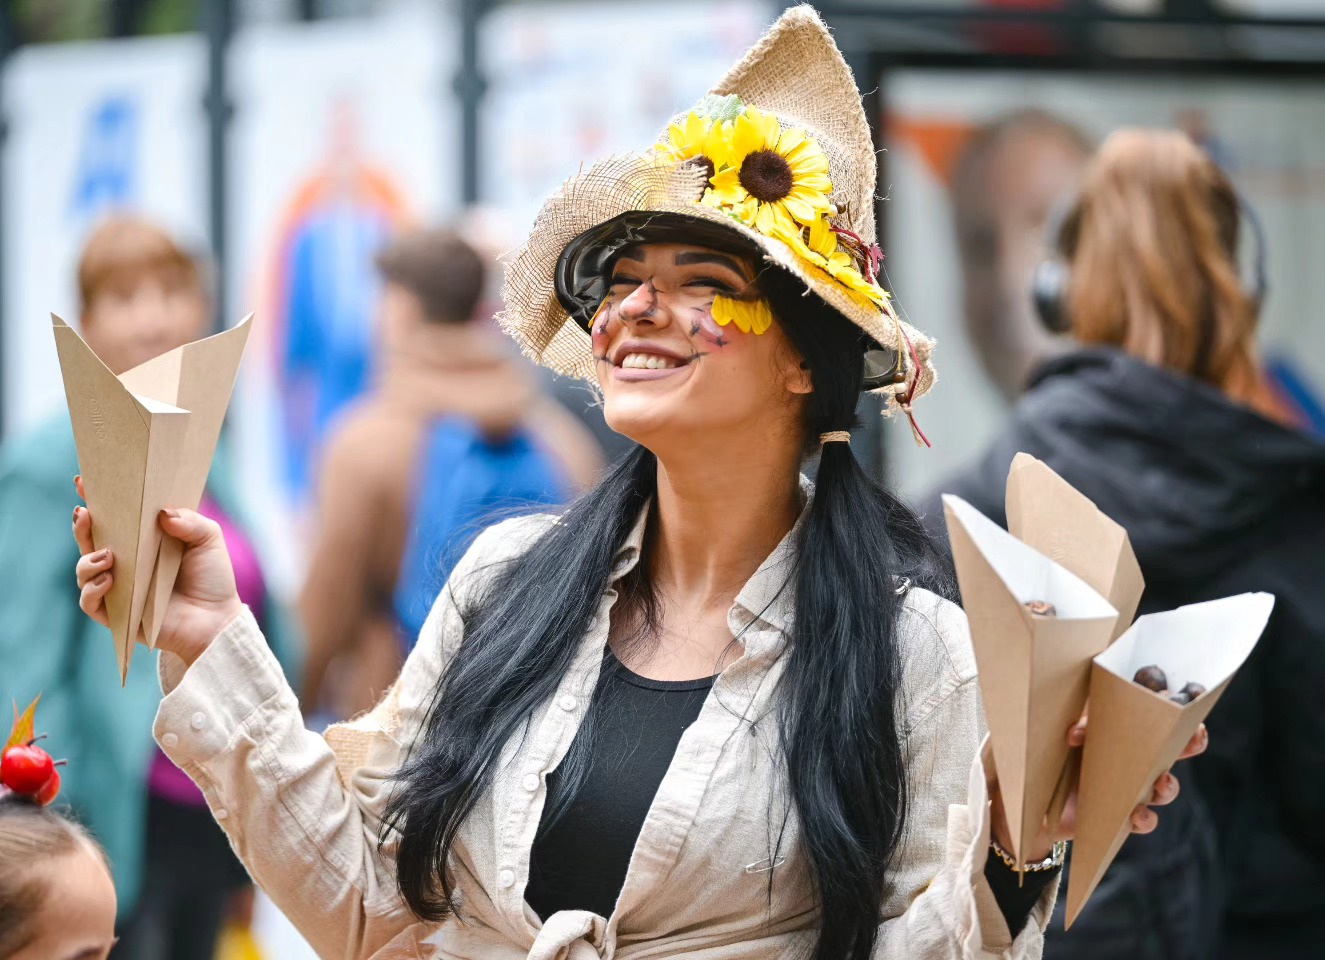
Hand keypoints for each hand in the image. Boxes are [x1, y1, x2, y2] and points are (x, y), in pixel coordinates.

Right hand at [73, 476, 243, 666]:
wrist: (216, 620)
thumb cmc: (212, 578)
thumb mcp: (208, 540)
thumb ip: (190, 521)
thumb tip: (162, 514)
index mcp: (143, 541)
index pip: (113, 518)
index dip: (96, 500)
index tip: (84, 482)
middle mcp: (126, 562)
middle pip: (90, 540)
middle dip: (82, 525)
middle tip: (85, 513)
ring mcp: (118, 588)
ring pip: (84, 570)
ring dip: (87, 560)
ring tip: (107, 556)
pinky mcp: (116, 614)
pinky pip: (89, 602)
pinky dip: (93, 590)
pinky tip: (109, 579)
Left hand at [989, 710, 1208, 860]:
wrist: (1022, 807)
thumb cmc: (1036, 759)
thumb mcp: (1048, 736)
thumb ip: (1067, 727)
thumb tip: (1076, 732)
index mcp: (1113, 729)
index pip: (1150, 713)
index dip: (1173, 708)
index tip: (1181, 701)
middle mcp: (1128, 758)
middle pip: (1172, 748)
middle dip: (1189, 743)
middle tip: (1192, 738)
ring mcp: (1126, 788)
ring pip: (1164, 787)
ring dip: (1168, 785)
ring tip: (1160, 782)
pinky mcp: (1118, 817)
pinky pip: (1144, 820)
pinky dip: (1146, 819)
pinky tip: (1137, 815)